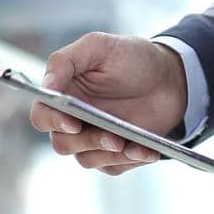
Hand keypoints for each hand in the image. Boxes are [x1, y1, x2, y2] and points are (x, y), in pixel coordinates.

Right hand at [29, 33, 188, 175]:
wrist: (171, 77)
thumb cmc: (132, 57)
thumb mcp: (99, 46)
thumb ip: (65, 60)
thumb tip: (47, 86)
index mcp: (64, 93)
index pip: (42, 115)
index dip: (52, 122)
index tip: (72, 122)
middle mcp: (74, 118)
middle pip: (62, 143)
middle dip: (87, 141)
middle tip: (112, 137)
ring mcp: (94, 137)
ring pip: (86, 159)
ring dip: (109, 153)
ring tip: (130, 143)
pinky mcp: (115, 153)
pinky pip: (114, 166)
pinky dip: (129, 160)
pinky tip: (146, 150)